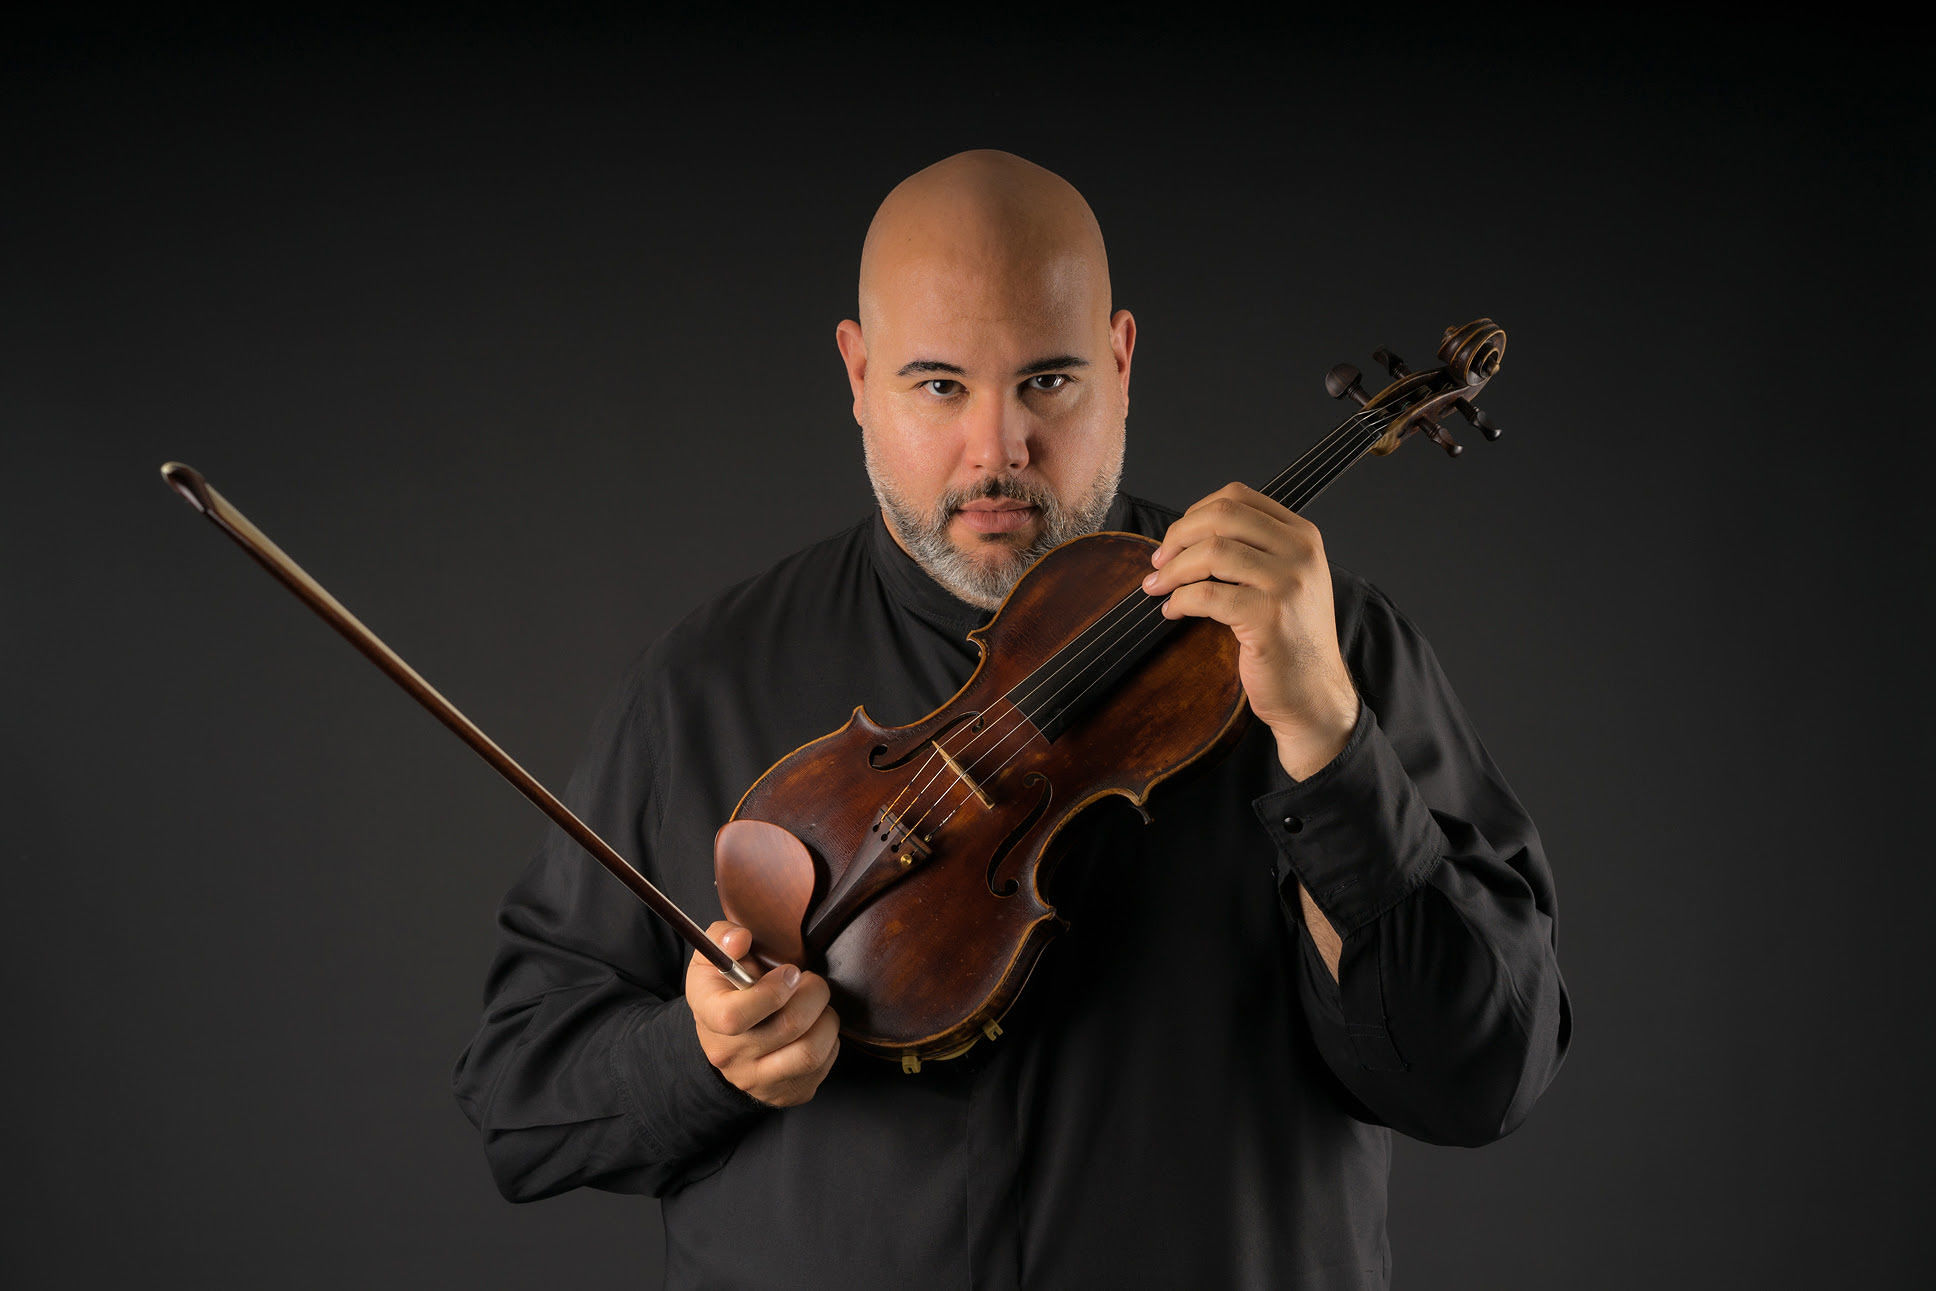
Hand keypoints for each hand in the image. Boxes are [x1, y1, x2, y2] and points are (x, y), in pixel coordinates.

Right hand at [687, 921, 840, 1107]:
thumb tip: (740, 938)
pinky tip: (817, 1029)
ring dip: (827, 1020)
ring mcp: (756, 1080)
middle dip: (814, 995)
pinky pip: (821, 1068)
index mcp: (708, 1016)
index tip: (791, 972)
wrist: (725, 1039)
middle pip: (787, 1027)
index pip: (735, 1016)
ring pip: (810, 1053)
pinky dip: (829, 1043)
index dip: (772, 992)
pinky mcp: (784, 1093)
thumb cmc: (725, 990)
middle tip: (812, 982)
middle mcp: (729, 1054)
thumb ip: (723, 938)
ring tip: (819, 1006)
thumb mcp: (714, 959)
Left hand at [1143, 482, 1359, 779]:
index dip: (1194, 513)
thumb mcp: (1284, 580)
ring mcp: (1287, 584)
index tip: (1175, 540)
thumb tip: (1184, 536)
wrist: (1314, 694)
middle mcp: (1299, 552)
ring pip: (1211, 552)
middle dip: (1177, 536)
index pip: (1237, 497)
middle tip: (1158, 562)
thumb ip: (1250, 550)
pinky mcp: (1268, 618)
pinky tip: (1173, 611)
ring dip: (1173, 570)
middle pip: (1221, 516)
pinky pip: (1207, 594)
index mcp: (1302, 535)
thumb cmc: (1289, 639)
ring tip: (1157, 587)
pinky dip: (1180, 600)